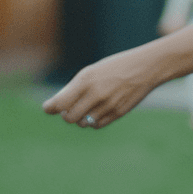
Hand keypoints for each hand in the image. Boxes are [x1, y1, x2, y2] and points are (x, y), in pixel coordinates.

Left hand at [41, 48, 155, 129]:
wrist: (145, 68)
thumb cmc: (114, 68)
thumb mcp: (92, 72)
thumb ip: (75, 88)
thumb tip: (57, 106)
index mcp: (86, 79)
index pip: (60, 102)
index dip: (51, 107)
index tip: (47, 108)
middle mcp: (95, 93)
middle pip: (69, 117)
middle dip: (66, 114)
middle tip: (68, 109)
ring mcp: (107, 105)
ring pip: (83, 123)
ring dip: (80, 118)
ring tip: (85, 108)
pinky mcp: (117, 113)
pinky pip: (97, 125)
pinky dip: (93, 121)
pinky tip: (96, 112)